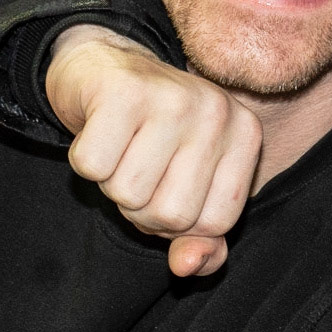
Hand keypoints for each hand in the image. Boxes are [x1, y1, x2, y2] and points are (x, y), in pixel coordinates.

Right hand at [46, 25, 261, 275]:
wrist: (107, 65)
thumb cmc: (153, 136)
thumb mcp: (189, 185)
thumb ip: (200, 238)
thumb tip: (188, 267)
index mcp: (246, 134)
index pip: (215, 225)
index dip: (179, 223)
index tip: (168, 186)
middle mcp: (217, 111)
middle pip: (171, 214)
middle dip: (141, 206)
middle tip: (138, 166)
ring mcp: (173, 97)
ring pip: (128, 193)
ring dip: (112, 182)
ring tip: (122, 148)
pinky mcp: (123, 91)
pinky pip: (92, 166)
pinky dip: (85, 160)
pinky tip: (100, 130)